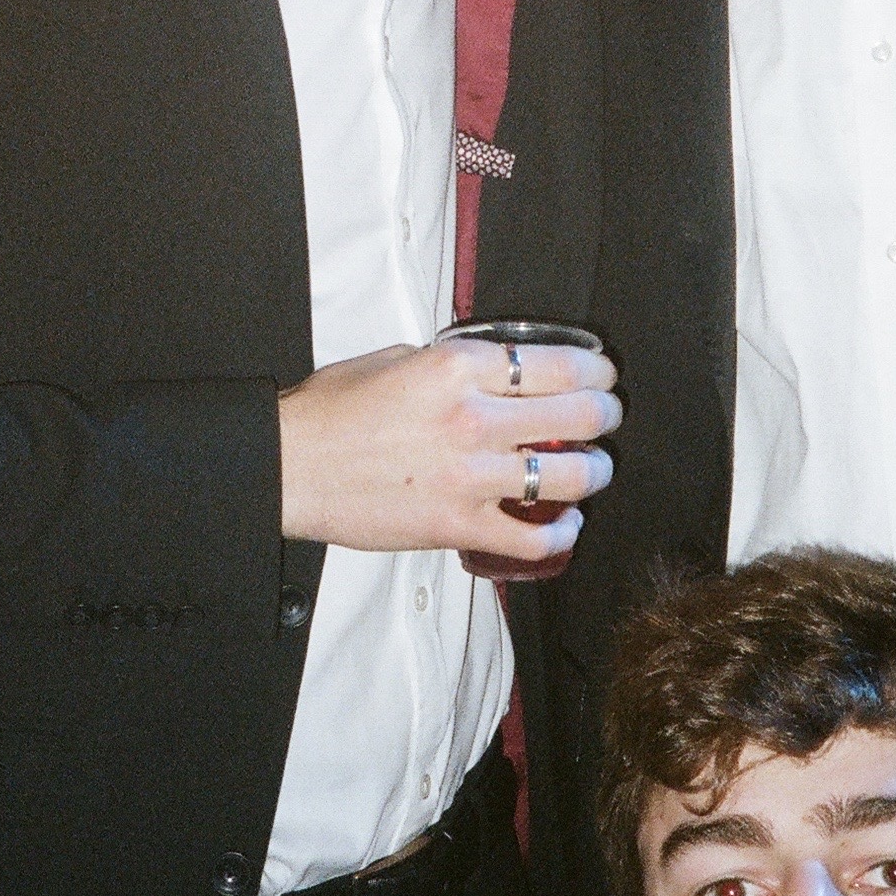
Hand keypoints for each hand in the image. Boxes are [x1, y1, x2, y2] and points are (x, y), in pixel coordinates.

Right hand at [279, 336, 619, 569]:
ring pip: (570, 475)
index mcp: (458, 368)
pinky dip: (561, 533)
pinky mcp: (457, 526)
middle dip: (605, 414)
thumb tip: (490, 369)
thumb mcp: (395, 358)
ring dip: (596, 471)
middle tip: (607, 415)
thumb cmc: (331, 412)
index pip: (556, 364)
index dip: (595, 370)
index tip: (602, 374)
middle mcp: (472, 418)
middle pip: (577, 414)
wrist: (289, 468)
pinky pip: (532, 537)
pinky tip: (567, 523)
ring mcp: (469, 476)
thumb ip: (451, 362)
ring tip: (597, 469)